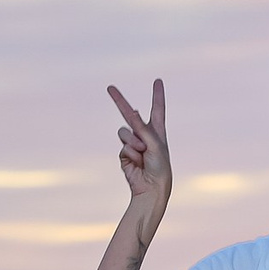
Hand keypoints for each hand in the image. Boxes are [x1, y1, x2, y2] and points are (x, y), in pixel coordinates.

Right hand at [108, 79, 170, 208]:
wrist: (151, 188)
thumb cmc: (160, 167)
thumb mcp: (155, 144)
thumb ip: (143, 127)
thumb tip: (134, 111)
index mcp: (157, 131)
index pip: (157, 108)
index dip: (157, 95)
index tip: (158, 81)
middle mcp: (144, 135)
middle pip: (130, 114)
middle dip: (119, 101)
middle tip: (109, 87)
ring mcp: (133, 144)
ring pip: (124, 132)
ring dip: (133, 142)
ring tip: (143, 154)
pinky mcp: (124, 154)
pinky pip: (123, 146)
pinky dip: (130, 153)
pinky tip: (137, 163)